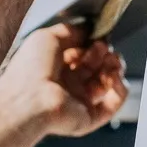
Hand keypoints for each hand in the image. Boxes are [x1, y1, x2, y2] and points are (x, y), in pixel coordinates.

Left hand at [0, 22, 128, 138]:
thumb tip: (89, 29)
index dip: (92, 44)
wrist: (27, 100)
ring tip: (112, 62)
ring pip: (107, 84)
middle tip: (102, 49)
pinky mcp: (88, 117)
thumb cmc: (30, 69)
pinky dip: (120, 90)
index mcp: (53, 67)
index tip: (97, 38)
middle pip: (96, 67)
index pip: (81, 54)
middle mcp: (66, 85)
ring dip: (115, 69)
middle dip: (105, 55)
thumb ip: (71, 31)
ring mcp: (78, 102)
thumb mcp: (47, 36)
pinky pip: (112, 104)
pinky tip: (115, 78)